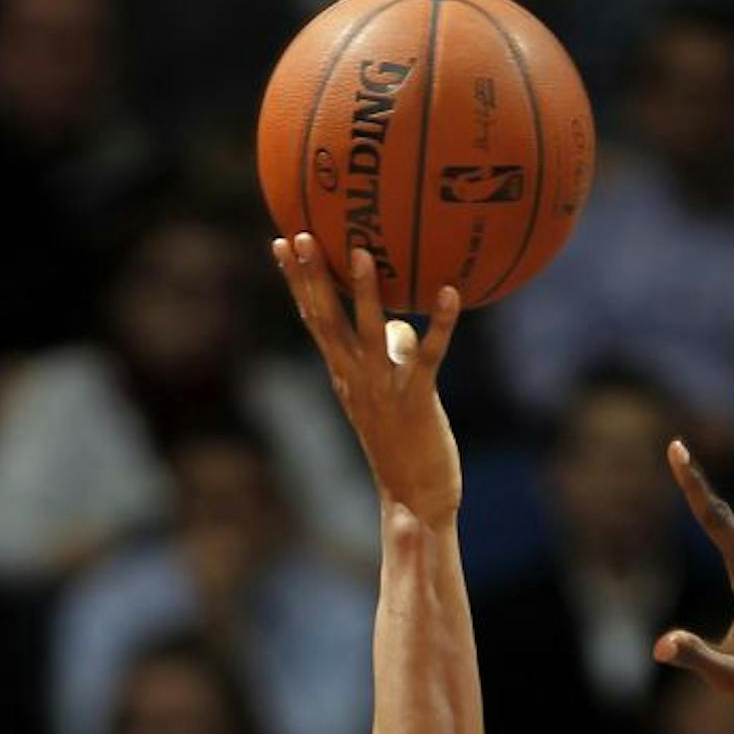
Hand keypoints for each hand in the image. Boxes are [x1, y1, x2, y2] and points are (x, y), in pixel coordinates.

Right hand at [272, 234, 461, 524]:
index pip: (312, 318)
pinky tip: (451, 293)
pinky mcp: (417, 399)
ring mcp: (383, 388)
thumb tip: (404, 324)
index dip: (296, 281)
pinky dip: (440, 324)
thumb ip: (393, 355)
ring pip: (370, 332)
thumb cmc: (403, 445)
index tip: (283, 242)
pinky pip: (429, 355)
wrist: (414, 498)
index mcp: (343, 374)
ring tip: (362, 250)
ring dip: (364, 292)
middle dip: (311, 277)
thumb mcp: (390, 393)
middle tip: (301, 234)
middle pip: (326, 320)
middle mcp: (355, 377)